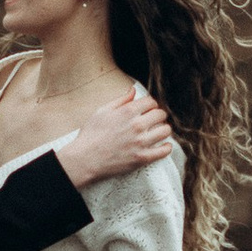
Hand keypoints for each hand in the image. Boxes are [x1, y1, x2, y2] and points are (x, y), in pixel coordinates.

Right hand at [56, 82, 172, 188]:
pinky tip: (164, 145)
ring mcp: (140, 142)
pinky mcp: (142, 158)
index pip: (151, 102)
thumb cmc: (91, 135)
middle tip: (154, 120)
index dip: (150, 105)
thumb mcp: (102, 111)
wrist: (85, 159)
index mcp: (127, 112)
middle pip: (161, 115)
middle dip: (158, 115)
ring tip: (158, 132)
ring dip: (163, 130)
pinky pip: (163, 151)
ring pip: (165, 131)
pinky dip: (166, 147)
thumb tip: (133, 91)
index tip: (148, 109)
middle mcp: (137, 125)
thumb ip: (120, 100)